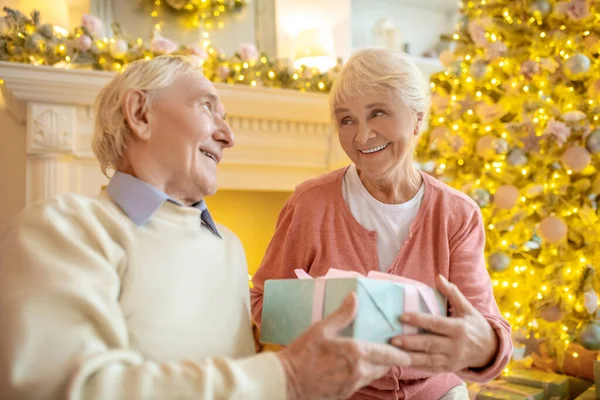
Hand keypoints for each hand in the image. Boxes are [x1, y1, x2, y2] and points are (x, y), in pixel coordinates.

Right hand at [277, 293, 410, 399]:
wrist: (286, 381)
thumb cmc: (302, 353)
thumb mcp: (321, 329)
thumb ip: (342, 314)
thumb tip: (354, 297)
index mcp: (356, 353)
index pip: (388, 355)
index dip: (401, 354)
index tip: (408, 352)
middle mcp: (359, 371)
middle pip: (384, 367)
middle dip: (390, 360)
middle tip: (393, 351)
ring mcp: (352, 385)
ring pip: (374, 376)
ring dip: (377, 367)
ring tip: (375, 357)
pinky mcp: (344, 393)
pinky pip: (361, 383)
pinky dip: (364, 374)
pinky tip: (355, 367)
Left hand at [391, 275, 497, 373]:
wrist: (490, 350)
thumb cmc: (475, 325)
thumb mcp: (467, 308)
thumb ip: (452, 293)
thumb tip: (438, 277)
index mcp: (458, 328)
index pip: (435, 323)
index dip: (418, 320)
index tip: (401, 316)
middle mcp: (455, 345)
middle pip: (429, 344)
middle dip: (410, 342)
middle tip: (392, 339)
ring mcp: (451, 359)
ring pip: (428, 359)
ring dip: (409, 357)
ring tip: (393, 353)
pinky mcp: (448, 368)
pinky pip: (430, 368)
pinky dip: (416, 366)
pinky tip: (402, 362)